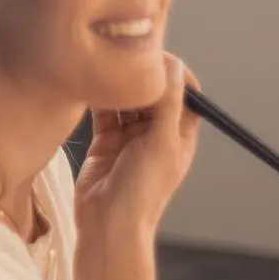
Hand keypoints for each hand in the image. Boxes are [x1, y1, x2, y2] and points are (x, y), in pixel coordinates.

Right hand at [75, 54, 200, 237]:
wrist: (108, 222)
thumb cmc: (143, 190)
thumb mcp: (161, 143)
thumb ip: (168, 103)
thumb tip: (174, 65)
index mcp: (179, 135)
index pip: (185, 96)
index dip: (175, 75)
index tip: (159, 57)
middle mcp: (156, 133)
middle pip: (154, 94)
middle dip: (143, 77)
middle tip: (128, 59)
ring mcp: (129, 136)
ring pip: (127, 100)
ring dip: (120, 86)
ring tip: (109, 71)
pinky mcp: (104, 140)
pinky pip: (104, 111)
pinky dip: (100, 98)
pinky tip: (94, 85)